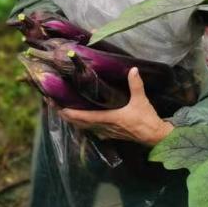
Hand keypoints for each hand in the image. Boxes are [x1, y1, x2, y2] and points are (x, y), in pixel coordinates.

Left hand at [58, 67, 173, 146]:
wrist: (154, 136)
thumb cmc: (146, 120)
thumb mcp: (141, 100)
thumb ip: (136, 84)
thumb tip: (133, 69)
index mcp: (109, 119)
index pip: (84, 117)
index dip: (70, 112)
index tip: (58, 107)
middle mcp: (104, 127)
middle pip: (79, 123)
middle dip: (66, 115)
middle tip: (53, 105)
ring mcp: (106, 132)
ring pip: (84, 127)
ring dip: (73, 120)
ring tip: (63, 111)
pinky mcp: (110, 134)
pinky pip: (92, 129)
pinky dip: (83, 124)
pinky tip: (80, 120)